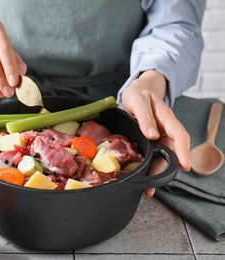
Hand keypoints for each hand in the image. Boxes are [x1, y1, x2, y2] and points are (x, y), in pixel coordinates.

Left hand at [121, 70, 190, 196]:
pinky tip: (141, 177)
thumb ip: (145, 116)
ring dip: (154, 173)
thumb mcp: (137, 100)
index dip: (183, 151)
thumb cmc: (137, 94)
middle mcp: (165, 130)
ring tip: (146, 189)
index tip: (184, 165)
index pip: (179, 135)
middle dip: (164, 170)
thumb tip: (152, 134)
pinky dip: (147, 167)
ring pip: (160, 157)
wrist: (135, 93)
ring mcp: (158, 137)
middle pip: (170, 152)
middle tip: (153, 187)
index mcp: (166, 118)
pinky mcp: (150, 141)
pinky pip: (151, 155)